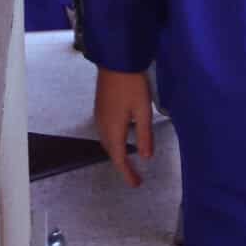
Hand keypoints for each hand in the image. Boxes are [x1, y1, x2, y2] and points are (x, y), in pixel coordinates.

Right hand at [95, 66, 155, 188]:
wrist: (116, 61)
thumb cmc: (132, 85)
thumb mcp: (143, 111)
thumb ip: (145, 135)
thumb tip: (146, 157)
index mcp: (113, 130)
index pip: (120, 159)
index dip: (128, 173)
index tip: (137, 184)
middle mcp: (103, 126)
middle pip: (111, 152)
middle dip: (122, 166)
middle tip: (134, 176)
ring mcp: (99, 117)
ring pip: (107, 143)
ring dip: (117, 154)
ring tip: (128, 161)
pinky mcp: (100, 108)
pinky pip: (105, 132)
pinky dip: (114, 142)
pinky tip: (122, 137)